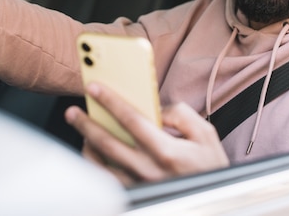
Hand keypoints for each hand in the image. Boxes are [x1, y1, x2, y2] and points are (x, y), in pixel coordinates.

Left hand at [65, 82, 228, 185]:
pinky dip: (94, 166)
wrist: (215, 199)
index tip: (94, 87)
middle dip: (87, 124)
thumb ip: (181, 114)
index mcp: (168, 152)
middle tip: (73, 111)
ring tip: (81, 129)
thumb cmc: (210, 165)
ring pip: (102, 166)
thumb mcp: (205, 134)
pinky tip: (91, 152)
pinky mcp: (137, 194)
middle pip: (109, 143)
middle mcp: (150, 171)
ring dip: (87, 145)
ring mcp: (141, 186)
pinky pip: (107, 181)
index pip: (132, 121)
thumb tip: (155, 108)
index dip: (111, 101)